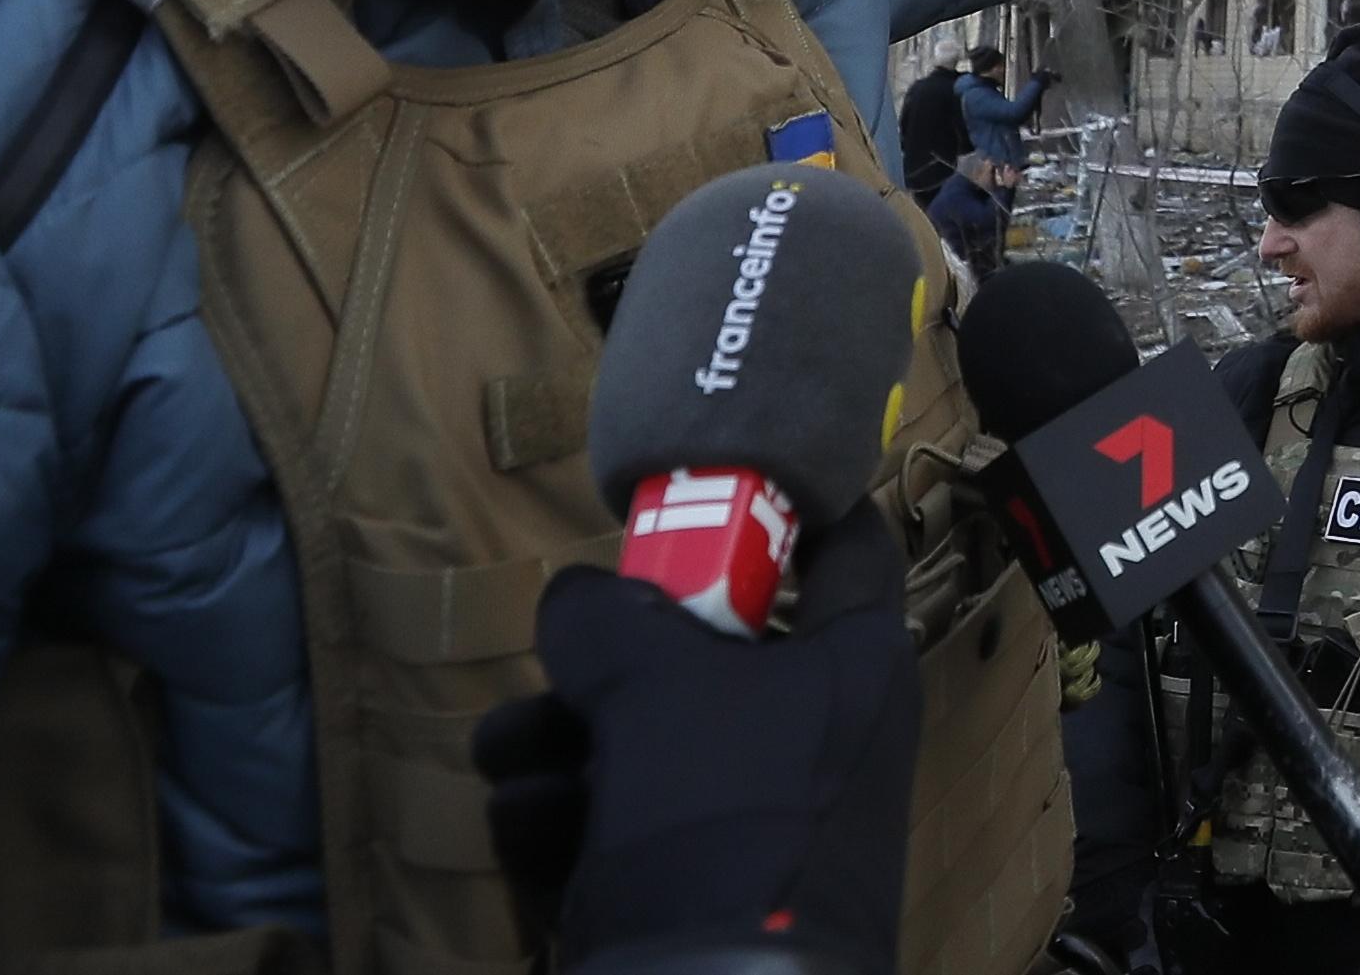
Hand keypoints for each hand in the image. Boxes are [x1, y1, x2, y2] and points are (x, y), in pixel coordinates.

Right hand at [472, 517, 920, 967]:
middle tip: (563, 653)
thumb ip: (608, 618)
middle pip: (706, 649)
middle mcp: (811, 738)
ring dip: (556, 739)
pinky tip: (528, 829)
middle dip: (608, 652)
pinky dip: (561, 824)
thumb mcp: (657, 687)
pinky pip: (614, 825)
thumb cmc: (720, 822)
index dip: (790, 499)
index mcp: (850, 669)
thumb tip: (578, 600)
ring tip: (509, 749)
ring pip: (639, 739)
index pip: (846, 548)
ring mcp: (749, 822)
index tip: (716, 468)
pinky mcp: (688, 891)